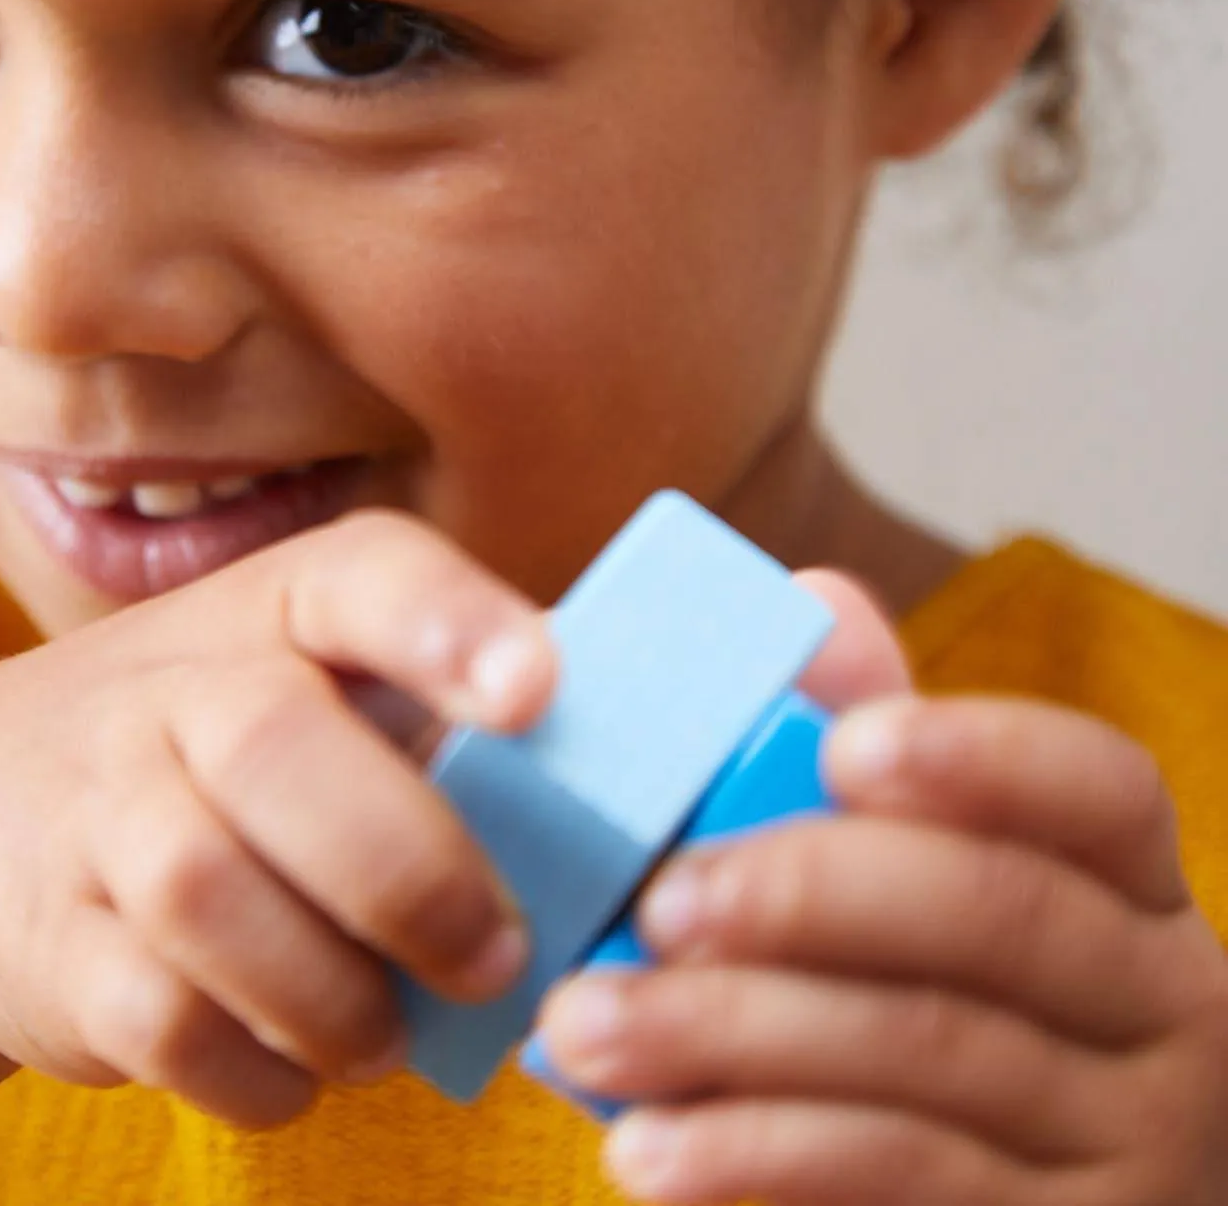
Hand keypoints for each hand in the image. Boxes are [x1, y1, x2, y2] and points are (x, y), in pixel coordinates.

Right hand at [0, 511, 557, 1126]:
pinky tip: (296, 1064)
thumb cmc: (208, 751)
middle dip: (408, 869)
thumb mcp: (305, 688)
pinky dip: (254, 1069)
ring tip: (388, 1030)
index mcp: (273, 610)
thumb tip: (646, 804)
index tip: (537, 690)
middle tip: (496, 956)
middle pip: (272, 741)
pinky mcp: (51, 941)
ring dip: (329, 989)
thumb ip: (444, 723)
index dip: (449, 623)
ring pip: (205, 889)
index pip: (361, 574)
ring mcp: (94, 810)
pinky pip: (157, 1017)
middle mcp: (171, 688)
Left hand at [529, 681, 1227, 1202]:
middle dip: (808, 893)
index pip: (1099, 789)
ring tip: (587, 1023)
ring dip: (734, 1035)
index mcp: (1130, 885)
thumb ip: (873, 752)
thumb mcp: (927, 875)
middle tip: (657, 899)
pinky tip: (645, 1145)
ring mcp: (1126, 1144)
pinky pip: (902, 1182)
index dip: (981, 757)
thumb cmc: (949, 998)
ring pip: (927, 1056)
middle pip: (997, 917)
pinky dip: (756, 1157)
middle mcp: (1159, 1006)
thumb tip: (812, 600)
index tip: (843, 744)